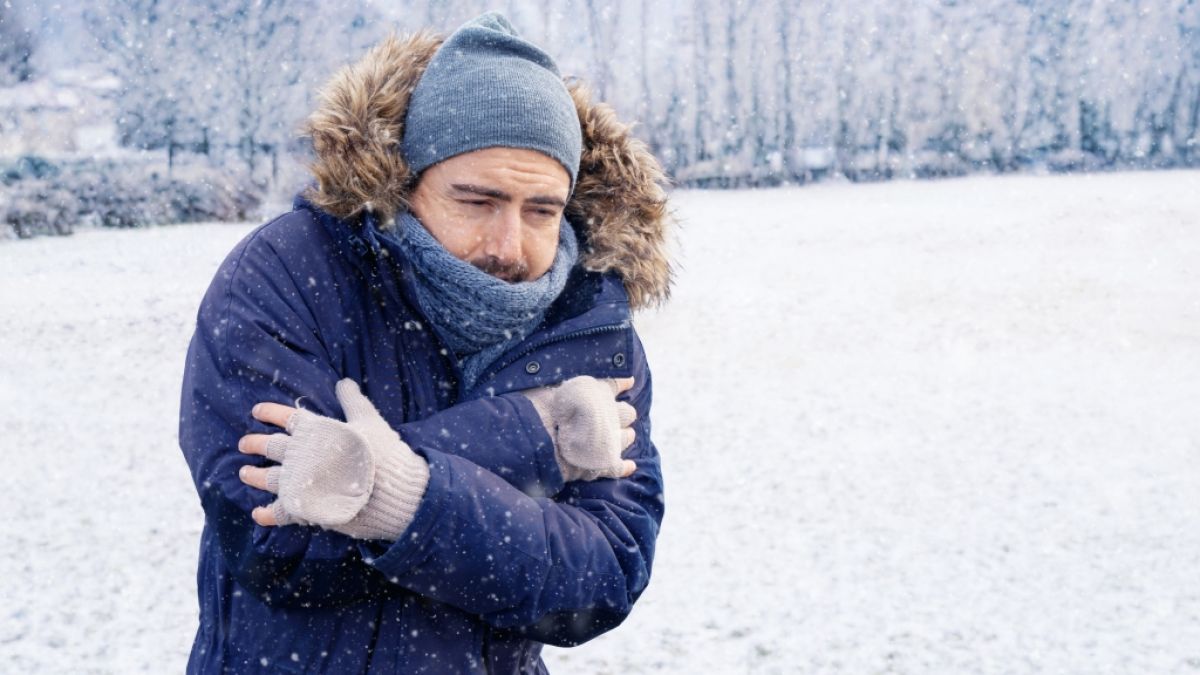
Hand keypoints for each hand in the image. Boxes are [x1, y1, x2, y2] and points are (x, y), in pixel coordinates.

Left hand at [237, 379, 429, 539]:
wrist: (391, 491)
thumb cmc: (383, 453)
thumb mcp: (370, 421)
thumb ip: (354, 402)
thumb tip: (344, 382)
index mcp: (316, 432)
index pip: (288, 417)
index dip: (271, 412)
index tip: (257, 411)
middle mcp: (302, 456)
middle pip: (272, 446)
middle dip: (255, 443)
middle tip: (244, 443)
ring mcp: (301, 483)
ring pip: (268, 478)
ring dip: (254, 475)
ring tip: (244, 473)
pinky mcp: (306, 508)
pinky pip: (281, 512)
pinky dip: (268, 514)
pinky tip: (258, 513)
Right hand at [520, 375, 637, 482]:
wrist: (534, 439)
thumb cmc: (536, 409)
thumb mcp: (546, 389)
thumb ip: (557, 390)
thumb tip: (554, 390)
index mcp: (594, 393)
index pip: (613, 385)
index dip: (621, 383)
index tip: (628, 382)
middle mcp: (607, 415)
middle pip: (626, 413)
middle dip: (622, 414)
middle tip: (614, 416)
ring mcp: (607, 440)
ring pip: (625, 438)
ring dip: (624, 436)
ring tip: (624, 435)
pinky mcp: (601, 463)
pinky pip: (618, 467)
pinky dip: (624, 467)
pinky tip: (630, 466)